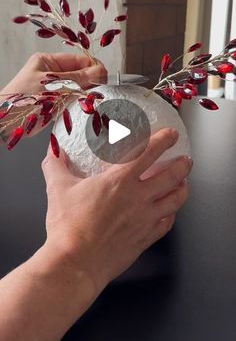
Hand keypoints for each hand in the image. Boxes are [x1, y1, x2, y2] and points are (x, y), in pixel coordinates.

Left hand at [0, 52, 106, 142]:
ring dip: (86, 93)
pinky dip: (80, 103)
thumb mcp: (53, 86)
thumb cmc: (23, 100)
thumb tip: (100, 72)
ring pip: (78, 87)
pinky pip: (73, 99)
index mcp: (48, 61)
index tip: (104, 78)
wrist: (6, 122)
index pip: (79, 60)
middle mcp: (52, 73)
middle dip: (91, 82)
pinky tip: (84, 107)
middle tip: (98, 91)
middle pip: (80, 73)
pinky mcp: (55, 103)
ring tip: (92, 100)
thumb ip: (78, 79)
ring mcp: (54, 88)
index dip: (93, 68)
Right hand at [42, 128, 191, 292]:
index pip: (148, 153)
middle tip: (185, 159)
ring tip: (184, 183)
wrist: (76, 263)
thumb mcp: (58, 189)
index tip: (171, 135)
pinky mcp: (145, 238)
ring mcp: (144, 219)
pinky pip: (166, 224)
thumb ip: (56, 166)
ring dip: (183, 188)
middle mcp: (138, 198)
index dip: (163, 140)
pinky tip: (170, 212)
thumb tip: (54, 153)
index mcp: (119, 181)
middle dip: (182, 164)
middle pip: (171, 176)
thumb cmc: (69, 227)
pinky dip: (171, 215)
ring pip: (175, 200)